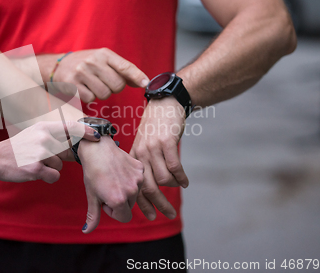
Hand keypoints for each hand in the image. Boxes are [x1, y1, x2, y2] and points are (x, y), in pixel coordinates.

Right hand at [0, 121, 99, 183]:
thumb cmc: (18, 147)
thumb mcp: (35, 134)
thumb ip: (54, 136)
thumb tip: (76, 141)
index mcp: (44, 128)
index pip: (71, 127)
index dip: (86, 131)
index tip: (97, 136)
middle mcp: (43, 138)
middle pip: (66, 152)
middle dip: (58, 158)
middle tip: (40, 157)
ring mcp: (40, 153)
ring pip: (60, 165)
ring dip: (50, 168)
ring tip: (34, 163)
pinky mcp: (36, 168)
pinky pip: (54, 176)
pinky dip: (48, 178)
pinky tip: (34, 172)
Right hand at [53, 48, 148, 101]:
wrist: (59, 65)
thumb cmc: (88, 65)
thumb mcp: (104, 61)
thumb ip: (123, 70)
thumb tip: (142, 82)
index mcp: (104, 54)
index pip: (124, 66)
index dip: (136, 76)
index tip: (145, 83)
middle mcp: (93, 61)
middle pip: (117, 85)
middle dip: (114, 88)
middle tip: (105, 83)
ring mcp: (81, 72)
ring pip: (105, 94)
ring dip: (102, 94)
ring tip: (93, 85)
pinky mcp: (72, 84)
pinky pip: (91, 99)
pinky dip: (90, 98)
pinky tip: (84, 89)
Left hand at [79, 136, 143, 233]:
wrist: (97, 148)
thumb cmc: (92, 172)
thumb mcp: (91, 196)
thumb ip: (93, 216)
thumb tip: (87, 231)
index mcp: (119, 201)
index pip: (124, 217)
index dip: (113, 212)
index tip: (105, 200)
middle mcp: (132, 191)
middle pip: (129, 206)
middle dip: (119, 201)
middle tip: (107, 188)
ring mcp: (138, 179)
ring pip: (135, 193)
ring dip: (125, 190)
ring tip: (112, 178)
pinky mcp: (140, 168)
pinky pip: (138, 180)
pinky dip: (129, 178)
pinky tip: (118, 170)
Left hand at [130, 97, 188, 220]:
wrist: (164, 103)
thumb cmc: (156, 126)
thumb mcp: (145, 144)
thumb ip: (146, 163)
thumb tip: (152, 187)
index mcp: (134, 156)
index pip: (135, 185)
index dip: (143, 204)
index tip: (151, 216)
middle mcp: (141, 153)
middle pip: (149, 187)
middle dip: (160, 204)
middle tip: (170, 214)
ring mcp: (153, 148)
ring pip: (163, 179)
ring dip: (174, 186)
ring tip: (180, 185)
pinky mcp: (166, 142)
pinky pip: (175, 167)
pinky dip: (181, 177)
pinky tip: (185, 181)